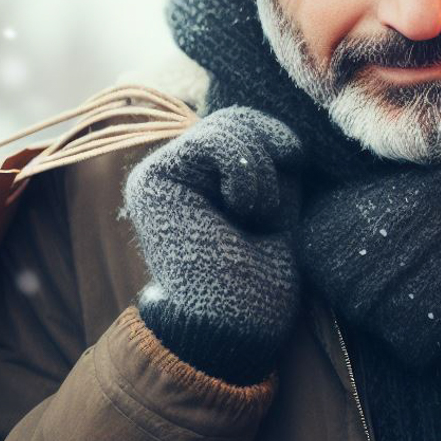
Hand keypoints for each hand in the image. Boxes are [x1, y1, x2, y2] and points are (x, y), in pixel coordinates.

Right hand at [122, 106, 302, 384]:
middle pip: (237, 117)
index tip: (287, 183)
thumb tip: (277, 124)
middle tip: (266, 214)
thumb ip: (267, 158)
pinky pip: (214, 139)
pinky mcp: (153, 179)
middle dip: (271, 158)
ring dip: (261, 172)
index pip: (245, 123)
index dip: (280, 143)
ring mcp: (159, 173)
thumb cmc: (263, 277)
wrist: (239, 323)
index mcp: (204, 177)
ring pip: (228, 124)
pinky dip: (247, 172)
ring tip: (253, 217)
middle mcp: (177, 171)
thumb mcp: (278, 202)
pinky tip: (239, 211)